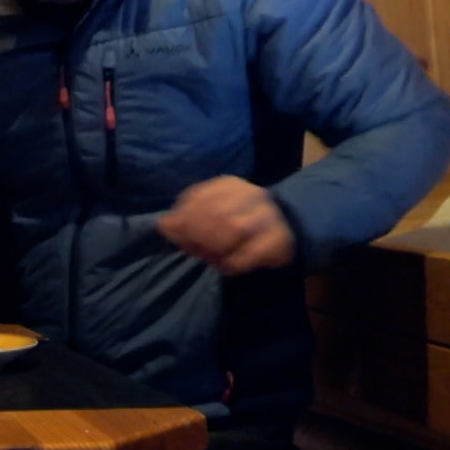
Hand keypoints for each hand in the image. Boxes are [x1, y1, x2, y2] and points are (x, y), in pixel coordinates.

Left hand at [157, 176, 294, 275]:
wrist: (287, 223)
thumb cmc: (239, 217)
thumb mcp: (211, 210)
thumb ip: (187, 215)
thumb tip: (162, 225)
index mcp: (230, 184)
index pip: (198, 197)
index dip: (180, 217)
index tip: (170, 232)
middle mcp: (252, 195)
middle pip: (214, 213)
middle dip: (193, 234)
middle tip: (187, 247)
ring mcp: (268, 217)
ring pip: (232, 230)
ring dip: (210, 248)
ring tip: (204, 256)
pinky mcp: (278, 241)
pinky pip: (247, 255)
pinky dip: (229, 263)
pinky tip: (223, 265)